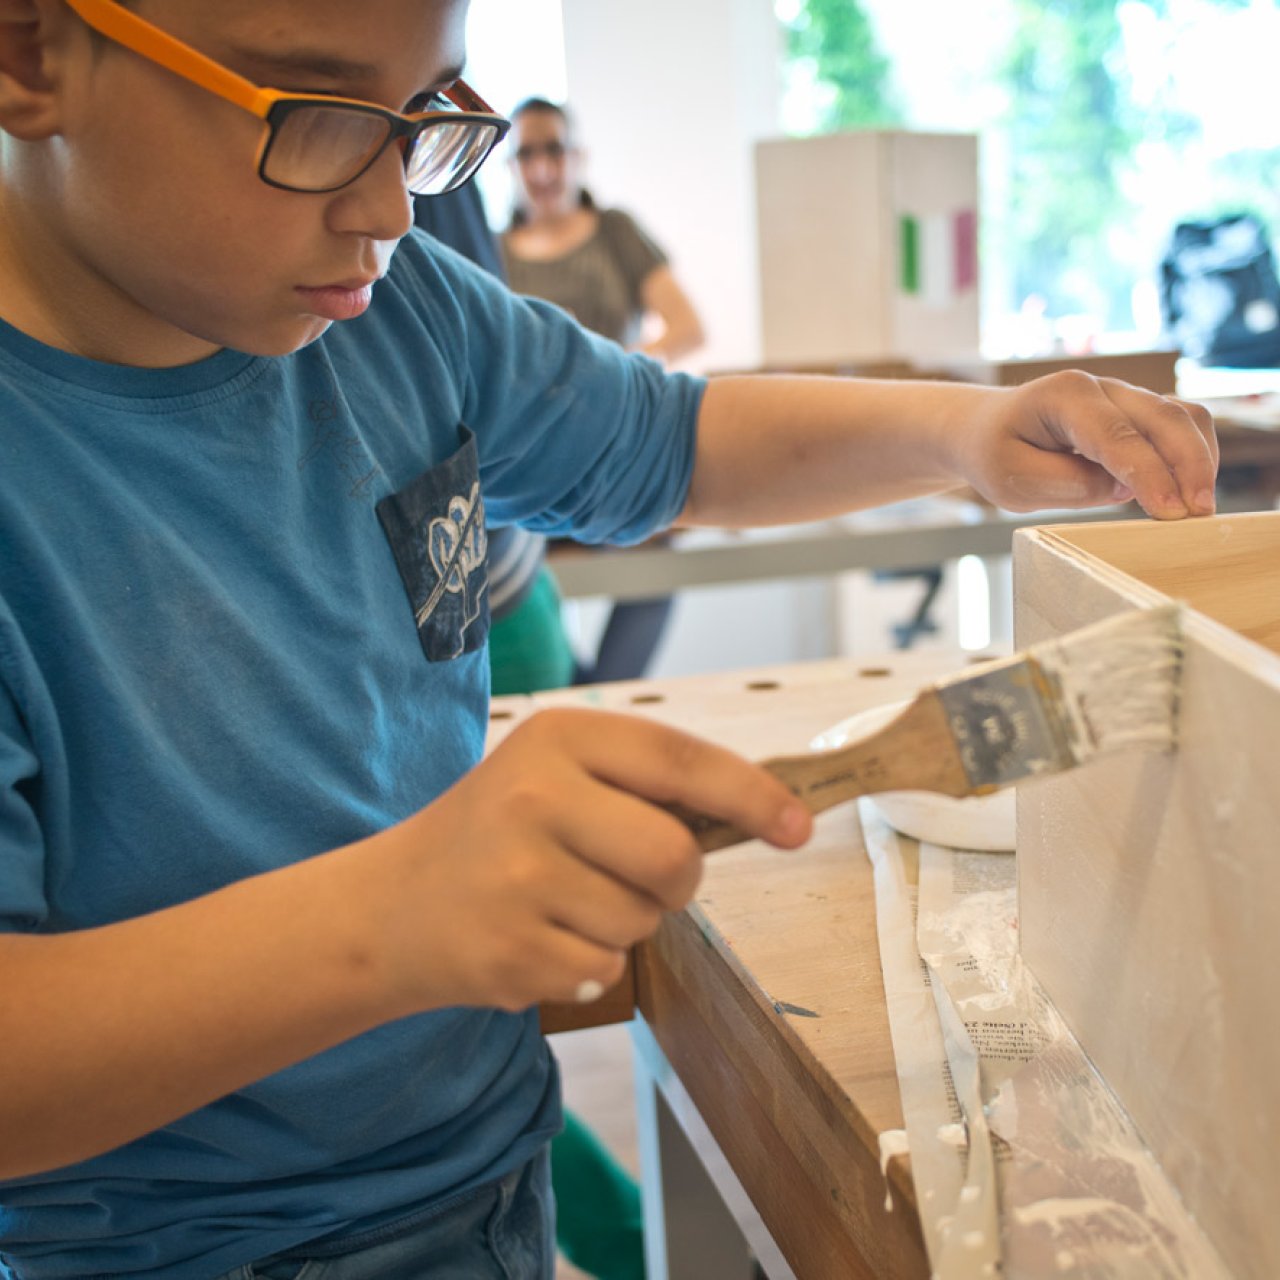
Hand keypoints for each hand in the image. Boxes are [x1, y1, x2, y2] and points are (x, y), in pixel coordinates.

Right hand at [382, 709, 810, 1013]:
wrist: (390, 905)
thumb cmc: (497, 832)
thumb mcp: (556, 774)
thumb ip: (644, 784)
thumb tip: (765, 812)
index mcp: (558, 738)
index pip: (680, 760)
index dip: (750, 795)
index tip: (798, 826)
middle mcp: (535, 797)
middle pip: (674, 857)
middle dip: (675, 880)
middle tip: (632, 875)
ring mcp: (517, 877)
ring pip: (643, 921)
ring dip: (624, 922)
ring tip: (560, 901)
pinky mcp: (510, 951)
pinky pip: (606, 968)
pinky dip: (589, 963)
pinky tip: (537, 937)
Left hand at [960, 372, 1217, 519]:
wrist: (987, 430)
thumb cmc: (996, 453)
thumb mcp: (1014, 480)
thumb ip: (1069, 484)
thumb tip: (1126, 487)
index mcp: (1066, 395)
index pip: (1117, 435)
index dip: (1148, 473)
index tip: (1169, 511)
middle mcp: (1103, 387)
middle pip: (1165, 417)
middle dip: (1190, 466)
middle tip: (1199, 516)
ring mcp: (1125, 397)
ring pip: (1183, 417)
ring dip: (1199, 462)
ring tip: (1200, 510)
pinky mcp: (1138, 414)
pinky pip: (1181, 427)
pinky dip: (1193, 458)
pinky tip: (1190, 494)